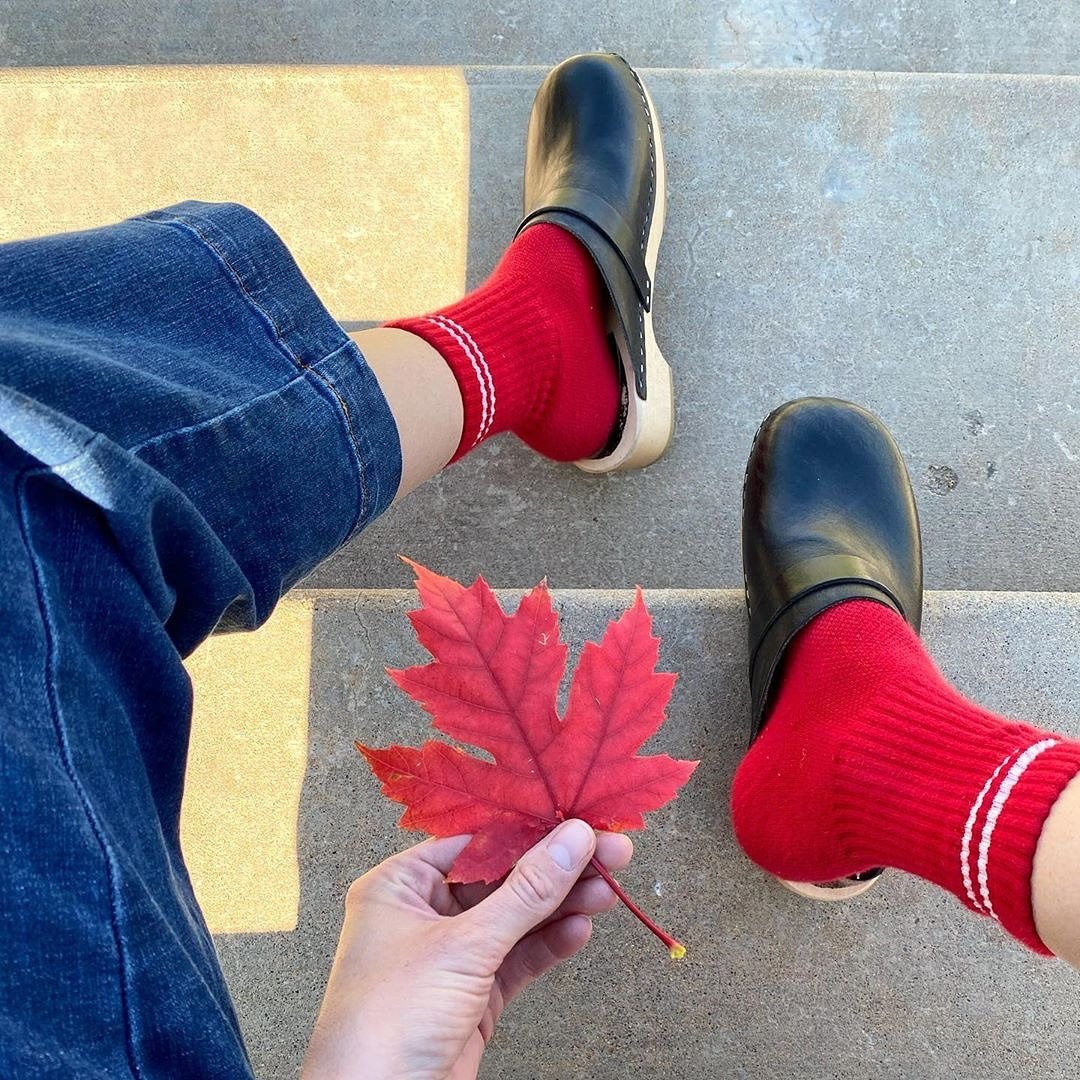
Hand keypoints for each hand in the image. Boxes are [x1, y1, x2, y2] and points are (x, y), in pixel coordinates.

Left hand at [302, 821, 631, 1079]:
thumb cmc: (387, 1021)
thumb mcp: (464, 945)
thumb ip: (526, 892)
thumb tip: (571, 840)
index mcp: (399, 886)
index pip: (475, 842)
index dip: (529, 829)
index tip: (576, 820)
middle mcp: (422, 915)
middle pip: (501, 879)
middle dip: (556, 869)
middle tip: (609, 852)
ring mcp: (448, 957)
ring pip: (515, 919)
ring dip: (561, 905)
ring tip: (605, 890)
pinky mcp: (471, 996)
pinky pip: (517, 959)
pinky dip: (549, 944)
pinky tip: (579, 929)